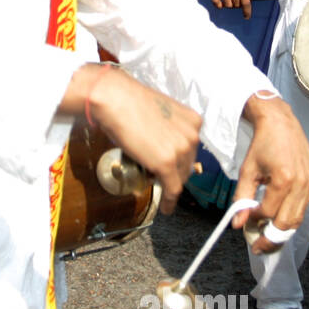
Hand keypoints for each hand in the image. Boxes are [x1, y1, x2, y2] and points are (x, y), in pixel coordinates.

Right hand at [77, 65, 201, 213]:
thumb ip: (167, 129)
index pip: (191, 149)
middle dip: (175, 173)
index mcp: (192, 121)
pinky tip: (166, 208)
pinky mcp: (167, 164)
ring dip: (169, 185)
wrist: (116, 100)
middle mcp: (192, 135)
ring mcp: (180, 150)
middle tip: (161, 178)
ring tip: (158, 190)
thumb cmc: (128, 102)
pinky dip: (169, 202)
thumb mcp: (159, 114)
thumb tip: (159, 143)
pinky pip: (172, 189)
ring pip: (179, 178)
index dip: (181, 161)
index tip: (175, 168)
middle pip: (188, 164)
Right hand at [212, 0, 254, 18]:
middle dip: (239, 4)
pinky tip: (222, 4)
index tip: (246, 17)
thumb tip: (247, 3)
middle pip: (236, 5)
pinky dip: (218, 5)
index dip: (247, 12)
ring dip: (231, 4)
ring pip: (227, 5)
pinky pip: (215, 1)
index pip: (245, 3)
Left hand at [233, 93, 308, 252]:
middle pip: (285, 222)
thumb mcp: (248, 171)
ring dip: (285, 234)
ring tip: (271, 242)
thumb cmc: (262, 145)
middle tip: (257, 246)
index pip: (267, 212)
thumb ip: (242, 198)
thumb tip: (237, 223)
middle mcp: (300, 184)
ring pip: (299, 219)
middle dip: (269, 237)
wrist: (281, 124)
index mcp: (282, 180)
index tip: (246, 219)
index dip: (254, 219)